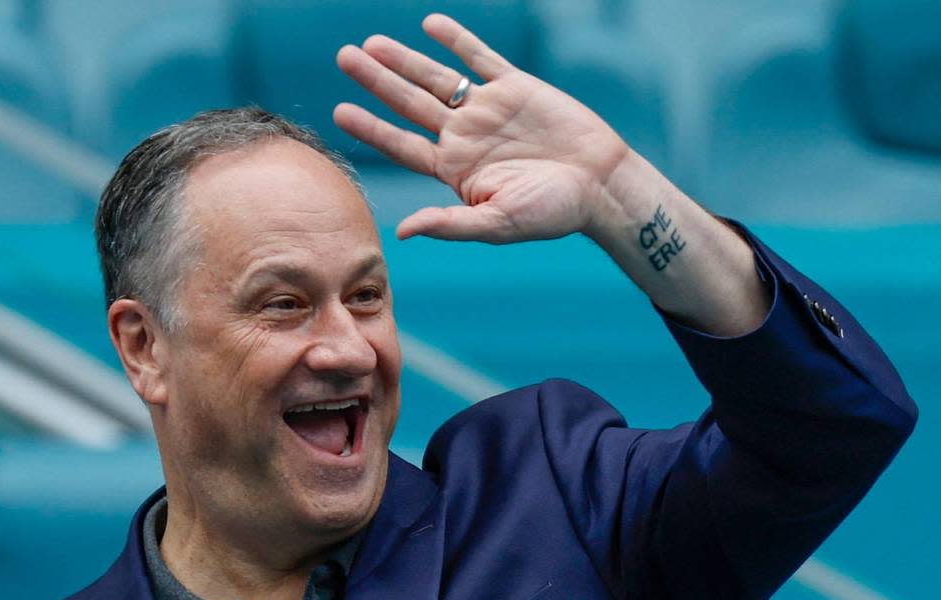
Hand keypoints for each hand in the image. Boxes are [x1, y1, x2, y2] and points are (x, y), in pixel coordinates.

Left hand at [334, 13, 630, 242]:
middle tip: (343, 58)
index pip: (403, 145)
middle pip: (410, 103)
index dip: (372, 128)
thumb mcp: (496, 223)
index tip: (339, 112)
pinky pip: (480, 58)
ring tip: (372, 43)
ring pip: (438, 78)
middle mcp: (465, 137)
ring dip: (406, 59)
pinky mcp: (516, 88)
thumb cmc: (552, 212)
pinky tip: (430, 26)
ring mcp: (488, 110)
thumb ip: (449, 225)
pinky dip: (457, 41)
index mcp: (456, 170)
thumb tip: (401, 232)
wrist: (601, 185)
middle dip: (377, 81)